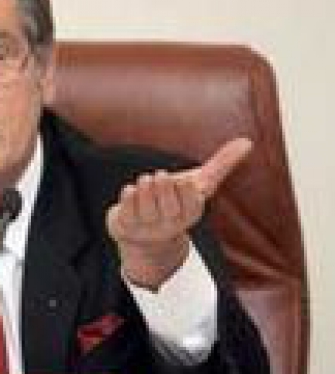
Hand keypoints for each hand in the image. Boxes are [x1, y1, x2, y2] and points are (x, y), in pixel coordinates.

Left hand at [106, 138, 251, 289]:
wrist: (142, 231)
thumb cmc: (174, 200)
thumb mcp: (198, 183)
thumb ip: (221, 164)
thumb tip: (247, 142)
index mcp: (189, 214)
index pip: (191, 205)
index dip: (186, 191)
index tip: (186, 181)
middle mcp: (169, 224)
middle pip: (168, 209)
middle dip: (164, 189)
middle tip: (160, 175)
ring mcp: (146, 227)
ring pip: (146, 209)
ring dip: (145, 190)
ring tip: (145, 180)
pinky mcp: (126, 225)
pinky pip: (126, 212)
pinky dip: (128, 198)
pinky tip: (130, 190)